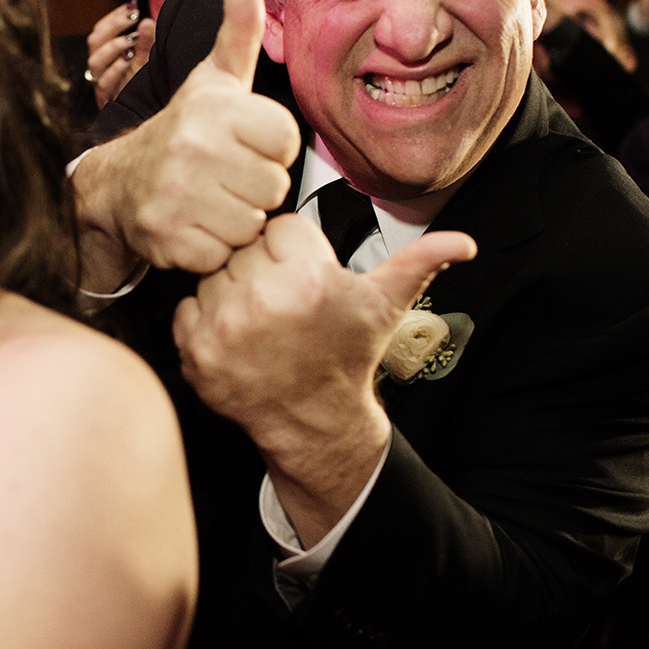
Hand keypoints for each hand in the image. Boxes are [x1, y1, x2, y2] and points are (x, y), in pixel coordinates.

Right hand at [74, 0, 299, 287]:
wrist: (117, 181)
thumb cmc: (182, 130)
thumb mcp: (212, 81)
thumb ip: (237, 34)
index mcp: (213, 108)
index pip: (286, 142)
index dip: (270, 147)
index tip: (243, 143)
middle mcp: (192, 148)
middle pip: (273, 187)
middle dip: (253, 187)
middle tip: (224, 176)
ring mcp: (176, 195)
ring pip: (250, 224)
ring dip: (234, 219)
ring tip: (209, 199)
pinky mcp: (166, 239)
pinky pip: (222, 254)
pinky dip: (211, 248)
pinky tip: (193, 225)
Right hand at [86, 1, 156, 108]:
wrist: (147, 115)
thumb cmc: (146, 85)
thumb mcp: (148, 60)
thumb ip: (147, 42)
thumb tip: (146, 21)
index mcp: (107, 55)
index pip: (101, 30)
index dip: (114, 17)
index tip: (132, 5)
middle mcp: (101, 68)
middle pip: (94, 41)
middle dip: (114, 25)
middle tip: (134, 16)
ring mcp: (101, 83)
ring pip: (94, 61)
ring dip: (113, 47)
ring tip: (132, 39)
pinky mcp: (107, 100)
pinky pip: (103, 83)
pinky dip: (115, 69)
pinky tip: (129, 59)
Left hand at [173, 215, 476, 543]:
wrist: (314, 422)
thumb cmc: (346, 357)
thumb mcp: (384, 306)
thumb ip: (418, 263)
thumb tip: (463, 242)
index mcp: (309, 279)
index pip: (279, 226)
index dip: (292, 249)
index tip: (303, 275)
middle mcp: (265, 299)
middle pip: (244, 246)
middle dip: (260, 266)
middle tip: (281, 300)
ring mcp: (226, 326)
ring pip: (212, 272)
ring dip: (229, 289)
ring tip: (260, 318)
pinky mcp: (197, 349)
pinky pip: (185, 306)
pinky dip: (202, 317)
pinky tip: (234, 335)